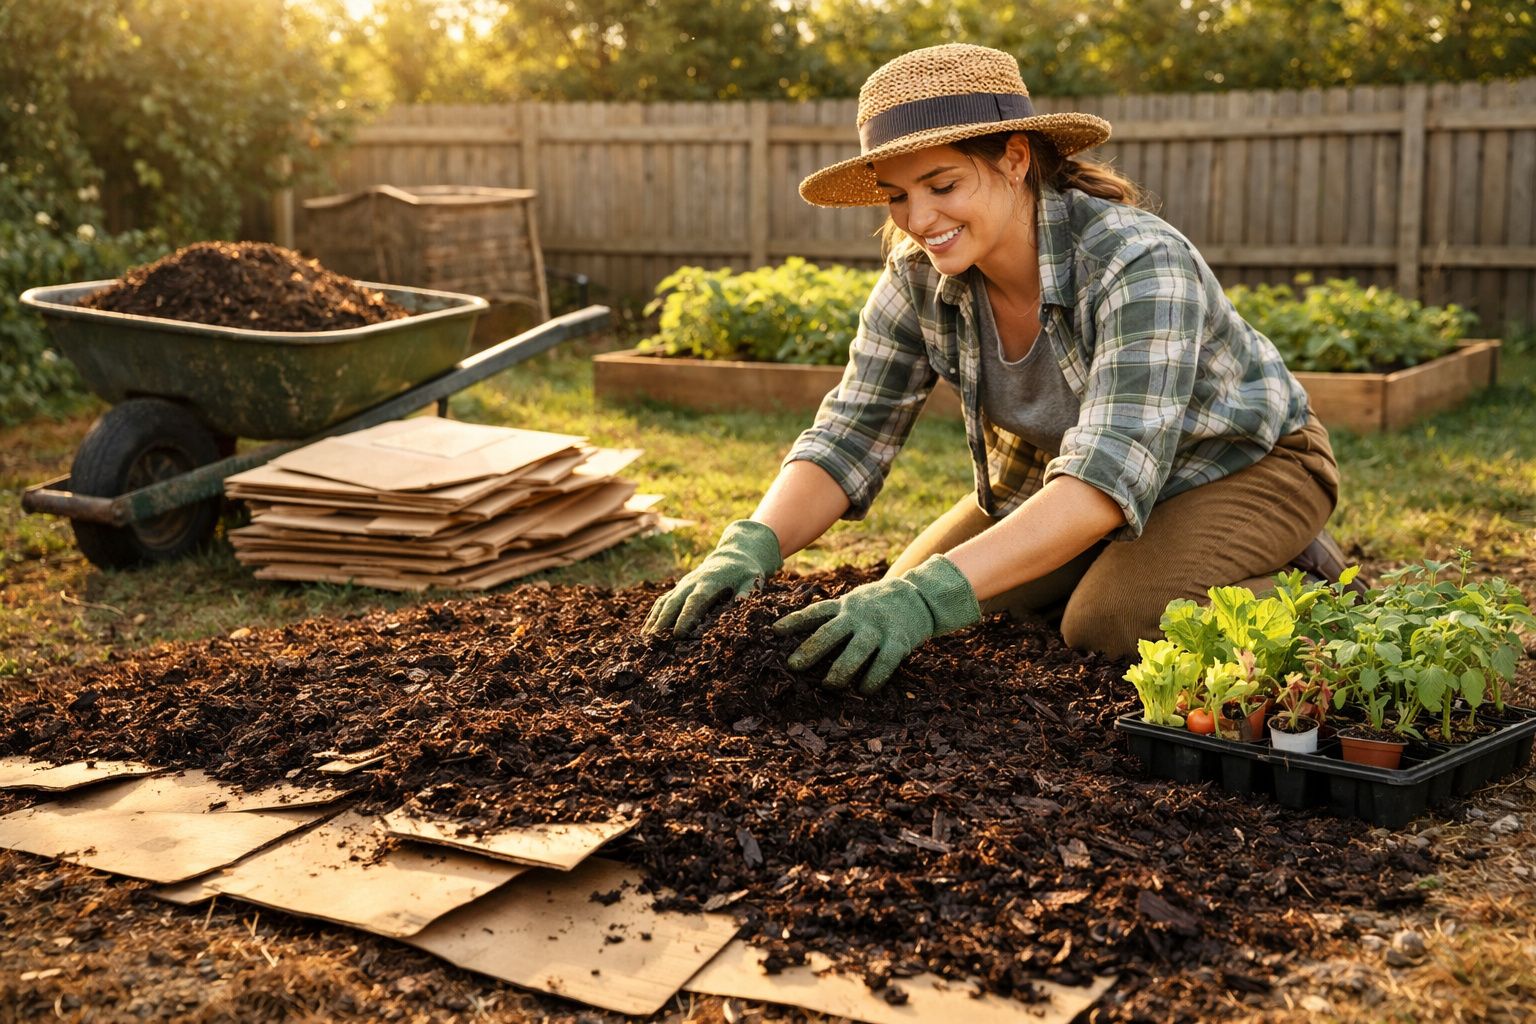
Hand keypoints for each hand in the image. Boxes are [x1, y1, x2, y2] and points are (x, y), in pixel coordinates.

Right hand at [643, 520, 782, 636]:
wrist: (731, 556)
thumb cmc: (744, 572)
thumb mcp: (753, 579)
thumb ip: (748, 591)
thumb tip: (742, 603)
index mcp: (709, 582)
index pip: (695, 601)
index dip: (686, 617)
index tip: (678, 634)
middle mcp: (691, 583)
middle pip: (673, 603)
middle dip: (663, 622)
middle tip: (653, 642)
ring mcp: (682, 586)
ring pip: (664, 603)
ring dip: (653, 621)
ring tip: (644, 641)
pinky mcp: (678, 589)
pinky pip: (662, 602)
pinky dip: (652, 616)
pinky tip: (646, 632)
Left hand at [772, 555, 979, 693]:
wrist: (919, 595)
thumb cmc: (878, 604)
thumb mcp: (853, 601)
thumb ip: (835, 615)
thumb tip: (803, 637)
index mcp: (844, 606)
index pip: (815, 613)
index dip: (794, 622)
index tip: (774, 631)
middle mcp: (858, 616)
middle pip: (829, 633)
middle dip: (810, 651)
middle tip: (793, 666)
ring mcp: (878, 629)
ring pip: (855, 651)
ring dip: (840, 671)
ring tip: (828, 685)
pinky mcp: (898, 642)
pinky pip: (884, 663)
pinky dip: (872, 679)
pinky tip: (863, 691)